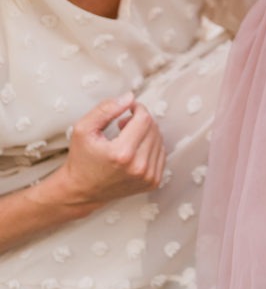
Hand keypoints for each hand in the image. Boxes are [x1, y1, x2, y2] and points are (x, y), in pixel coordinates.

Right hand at [59, 94, 166, 208]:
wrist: (82, 192)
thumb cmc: (81, 159)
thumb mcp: (84, 129)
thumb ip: (106, 109)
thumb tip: (130, 97)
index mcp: (122, 154)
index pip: (144, 118)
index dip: (137, 108)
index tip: (127, 110)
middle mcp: (138, 167)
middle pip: (153, 128)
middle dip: (140, 120)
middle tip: (123, 124)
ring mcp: (148, 177)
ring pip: (159, 139)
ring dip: (146, 132)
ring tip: (127, 137)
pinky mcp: (153, 182)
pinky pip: (161, 153)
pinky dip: (150, 146)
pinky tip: (135, 148)